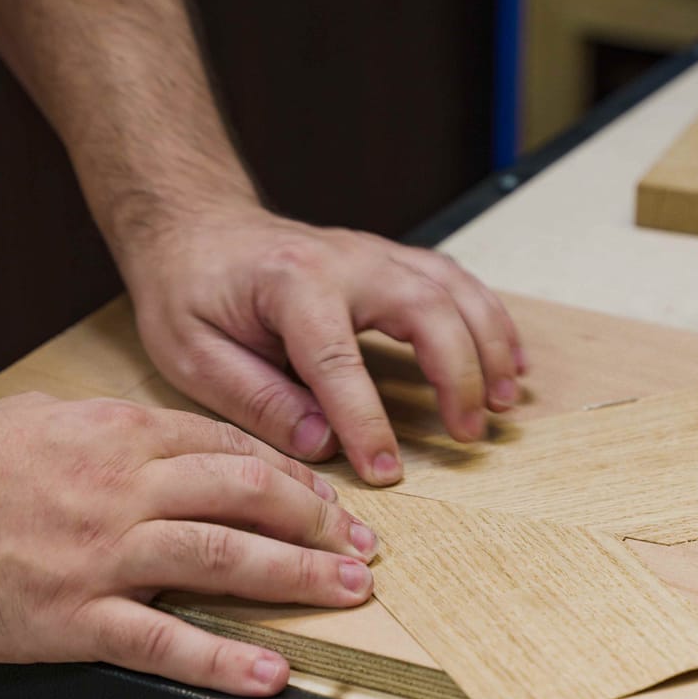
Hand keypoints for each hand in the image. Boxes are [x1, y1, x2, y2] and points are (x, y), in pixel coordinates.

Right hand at [0, 393, 377, 694]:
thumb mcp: (40, 419)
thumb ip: (109, 433)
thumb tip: (161, 444)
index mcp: (116, 436)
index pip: (228, 448)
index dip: (291, 475)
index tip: (327, 499)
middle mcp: (121, 488)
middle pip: (246, 496)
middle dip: (317, 523)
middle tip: (362, 547)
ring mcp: (100, 554)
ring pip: (223, 558)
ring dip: (296, 578)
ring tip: (346, 594)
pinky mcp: (72, 618)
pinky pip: (165, 641)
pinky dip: (224, 661)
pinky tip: (270, 673)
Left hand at [118, 205, 526, 485]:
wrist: (195, 226)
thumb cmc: (189, 289)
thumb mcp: (192, 353)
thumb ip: (255, 398)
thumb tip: (321, 442)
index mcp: (289, 285)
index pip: (337, 361)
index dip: (366, 421)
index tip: (386, 472)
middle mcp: (344, 261)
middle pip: (423, 309)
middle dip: (455, 374)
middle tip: (468, 434)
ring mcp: (375, 254)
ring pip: (453, 290)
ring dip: (487, 345)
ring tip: (502, 403)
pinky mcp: (391, 261)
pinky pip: (456, 284)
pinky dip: (490, 321)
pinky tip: (508, 364)